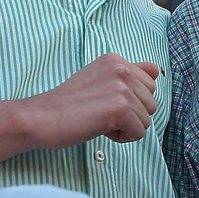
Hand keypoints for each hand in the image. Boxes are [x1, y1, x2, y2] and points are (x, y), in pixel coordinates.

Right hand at [22, 53, 159, 147]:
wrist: (42, 117)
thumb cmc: (67, 104)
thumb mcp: (100, 80)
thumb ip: (129, 74)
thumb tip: (156, 70)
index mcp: (116, 60)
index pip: (149, 85)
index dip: (129, 101)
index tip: (103, 101)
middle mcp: (121, 69)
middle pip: (151, 103)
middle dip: (130, 115)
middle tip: (100, 112)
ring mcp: (121, 88)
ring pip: (146, 120)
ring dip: (125, 127)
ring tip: (99, 120)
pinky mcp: (120, 108)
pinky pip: (138, 133)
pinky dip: (121, 137)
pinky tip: (100, 128)